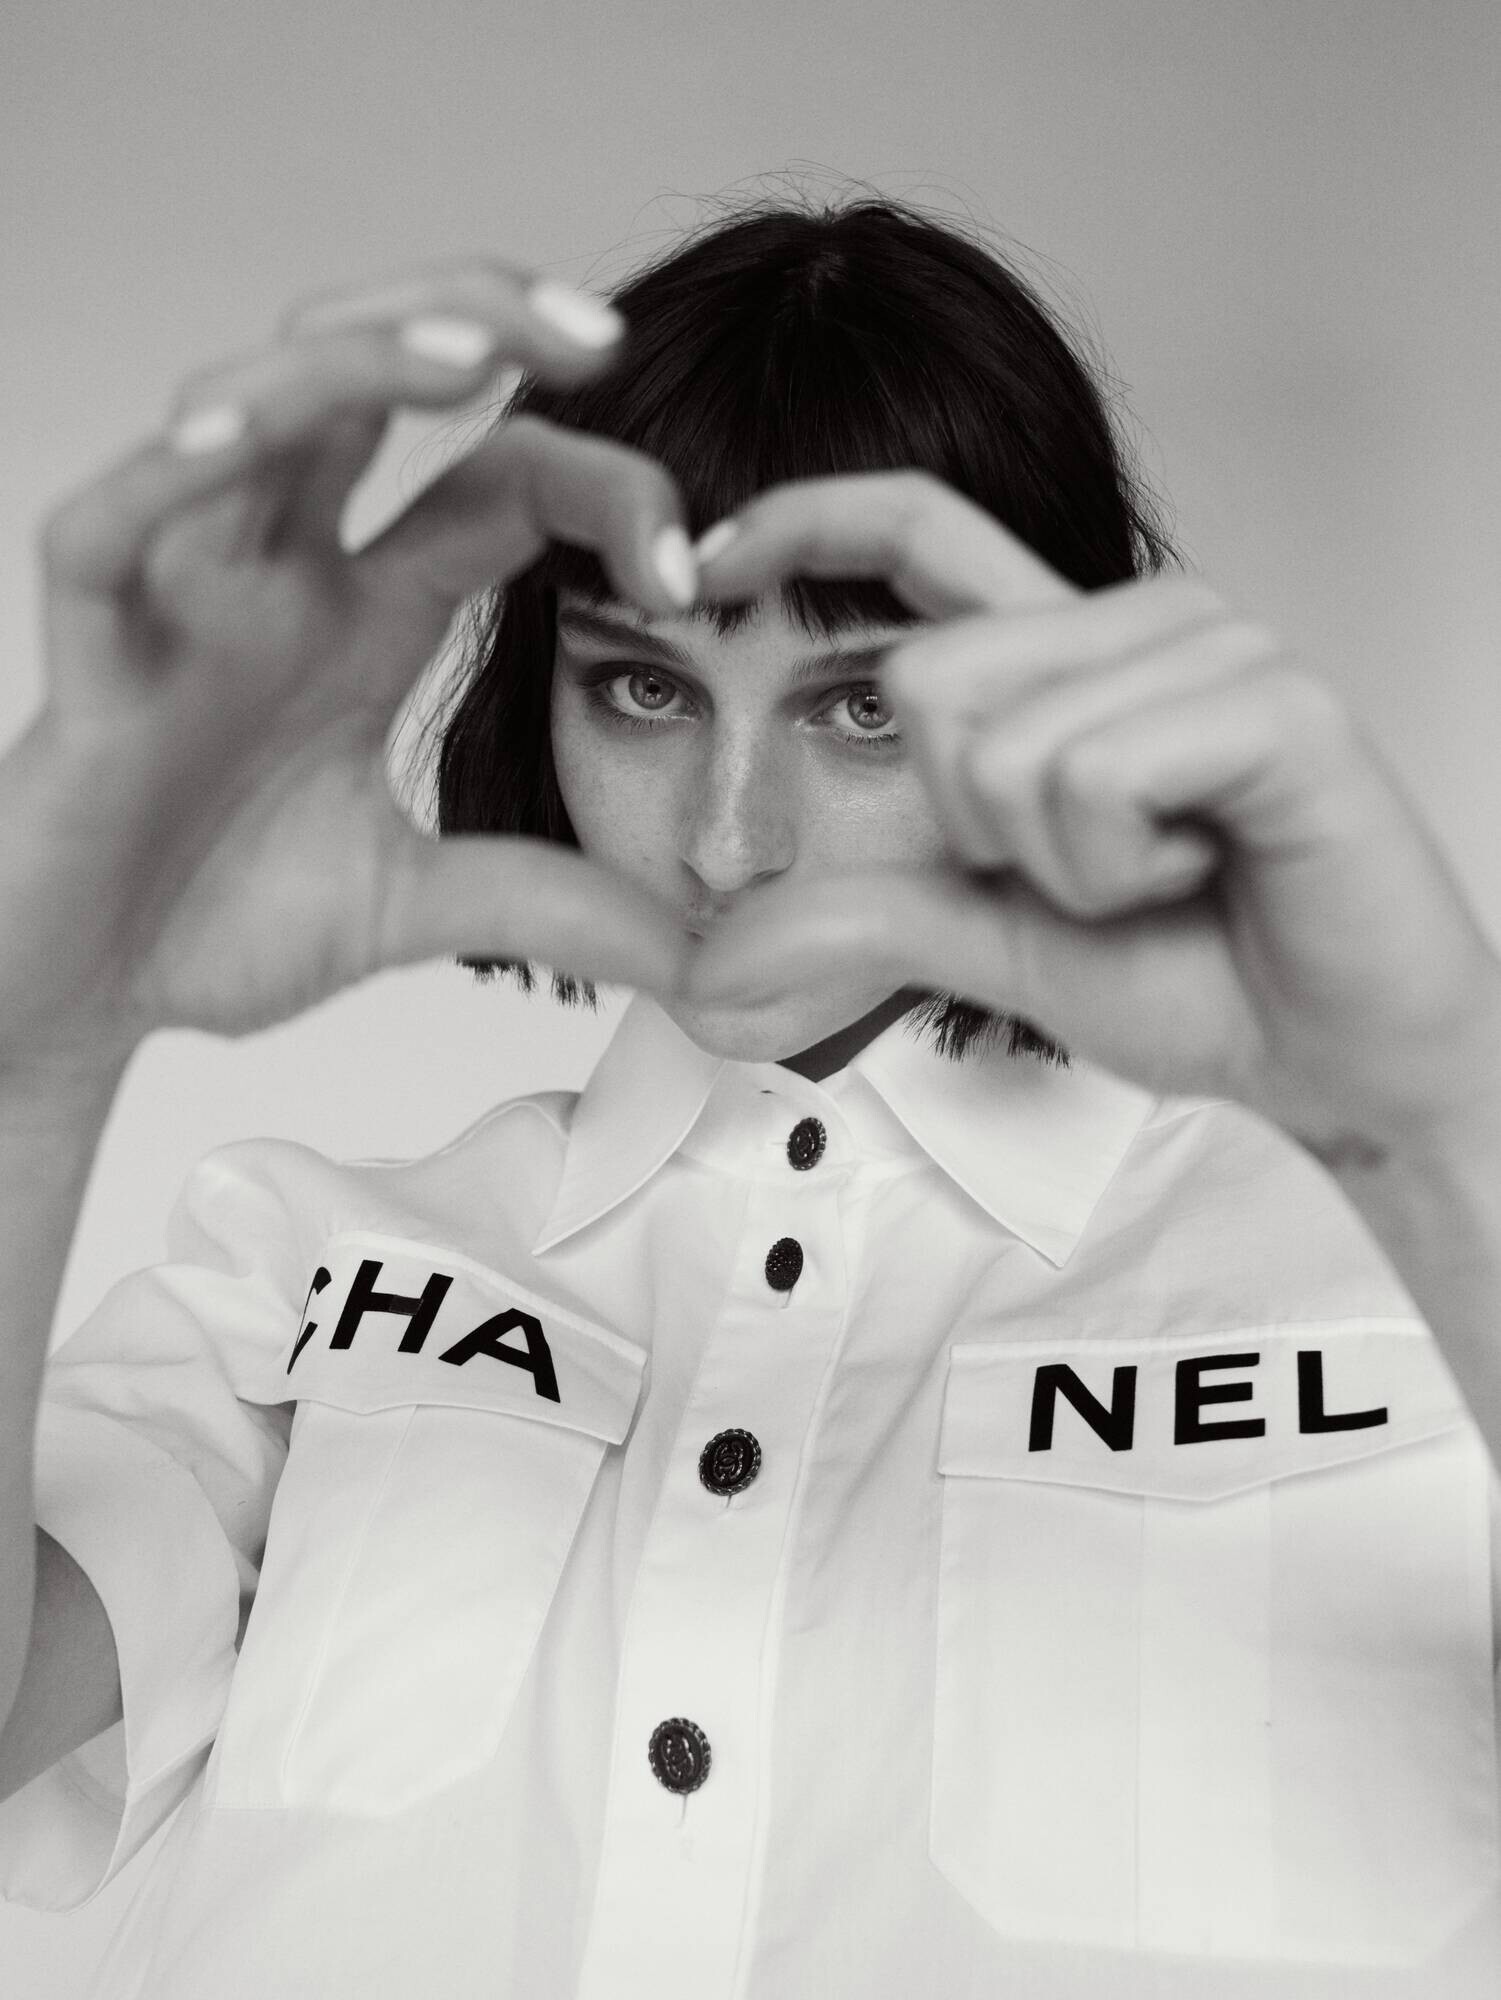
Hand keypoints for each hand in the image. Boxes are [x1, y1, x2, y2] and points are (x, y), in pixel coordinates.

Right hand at [1, 260, 693, 1063]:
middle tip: (595, 330)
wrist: (87, 1000)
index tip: (686, 569)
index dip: (598, 491)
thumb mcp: (422, 906)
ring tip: (461, 353)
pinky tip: (233, 446)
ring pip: (246, 418)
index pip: (496, 486)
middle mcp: (282, 579)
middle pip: (369, 383)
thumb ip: (556, 905)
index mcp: (368, 619)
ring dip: (347, 367)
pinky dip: (162, 480)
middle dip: (474, 324)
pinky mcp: (91, 657)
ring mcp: (183, 602)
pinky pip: (106, 533)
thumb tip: (704, 956)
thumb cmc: (217, 926)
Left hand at [685, 473, 1500, 1158]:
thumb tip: (711, 968)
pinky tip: (1208, 867)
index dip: (807, 521)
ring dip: (1063, 870)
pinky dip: (1120, 868)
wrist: (1337, 1054)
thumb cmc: (1198, 974)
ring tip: (1168, 873)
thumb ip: (869, 915)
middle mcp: (1140, 623)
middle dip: (978, 832)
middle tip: (1098, 871)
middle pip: (927, 684)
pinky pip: (1094, 778)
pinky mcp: (1276, 701)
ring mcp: (1215, 648)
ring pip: (1006, 749)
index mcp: (1069, 658)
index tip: (708, 555)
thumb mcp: (996, 942)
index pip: (921, 532)